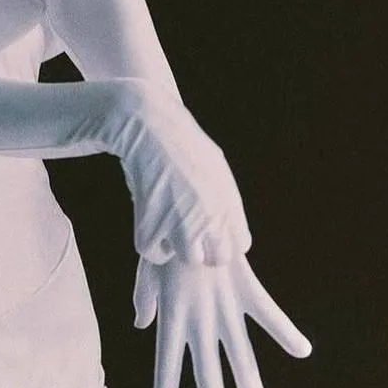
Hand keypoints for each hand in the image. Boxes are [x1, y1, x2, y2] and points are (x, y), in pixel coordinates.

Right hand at [113, 80, 251, 265]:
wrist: (150, 128)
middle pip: (216, 259)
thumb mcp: (217, 170)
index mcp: (229, 205)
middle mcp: (210, 221)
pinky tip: (147, 220)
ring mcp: (181, 227)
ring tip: (166, 225)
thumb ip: (223, 201)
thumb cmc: (182, 142)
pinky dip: (149, 241)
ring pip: (186, 259)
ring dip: (176, 247)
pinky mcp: (151, 229)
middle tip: (187, 233)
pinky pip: (153, 252)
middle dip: (203, 250)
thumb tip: (222, 225)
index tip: (210, 231)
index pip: (239, 245)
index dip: (223, 241)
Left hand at [132, 253, 312, 387]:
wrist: (185, 208)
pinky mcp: (244, 286)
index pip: (166, 362)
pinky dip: (284, 331)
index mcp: (171, 315)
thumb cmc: (165, 241)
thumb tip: (142, 326)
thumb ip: (145, 301)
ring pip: (238, 350)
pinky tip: (303, 350)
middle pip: (205, 366)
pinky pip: (268, 313)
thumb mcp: (147, 272)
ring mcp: (223, 303)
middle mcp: (197, 316)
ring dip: (247, 380)